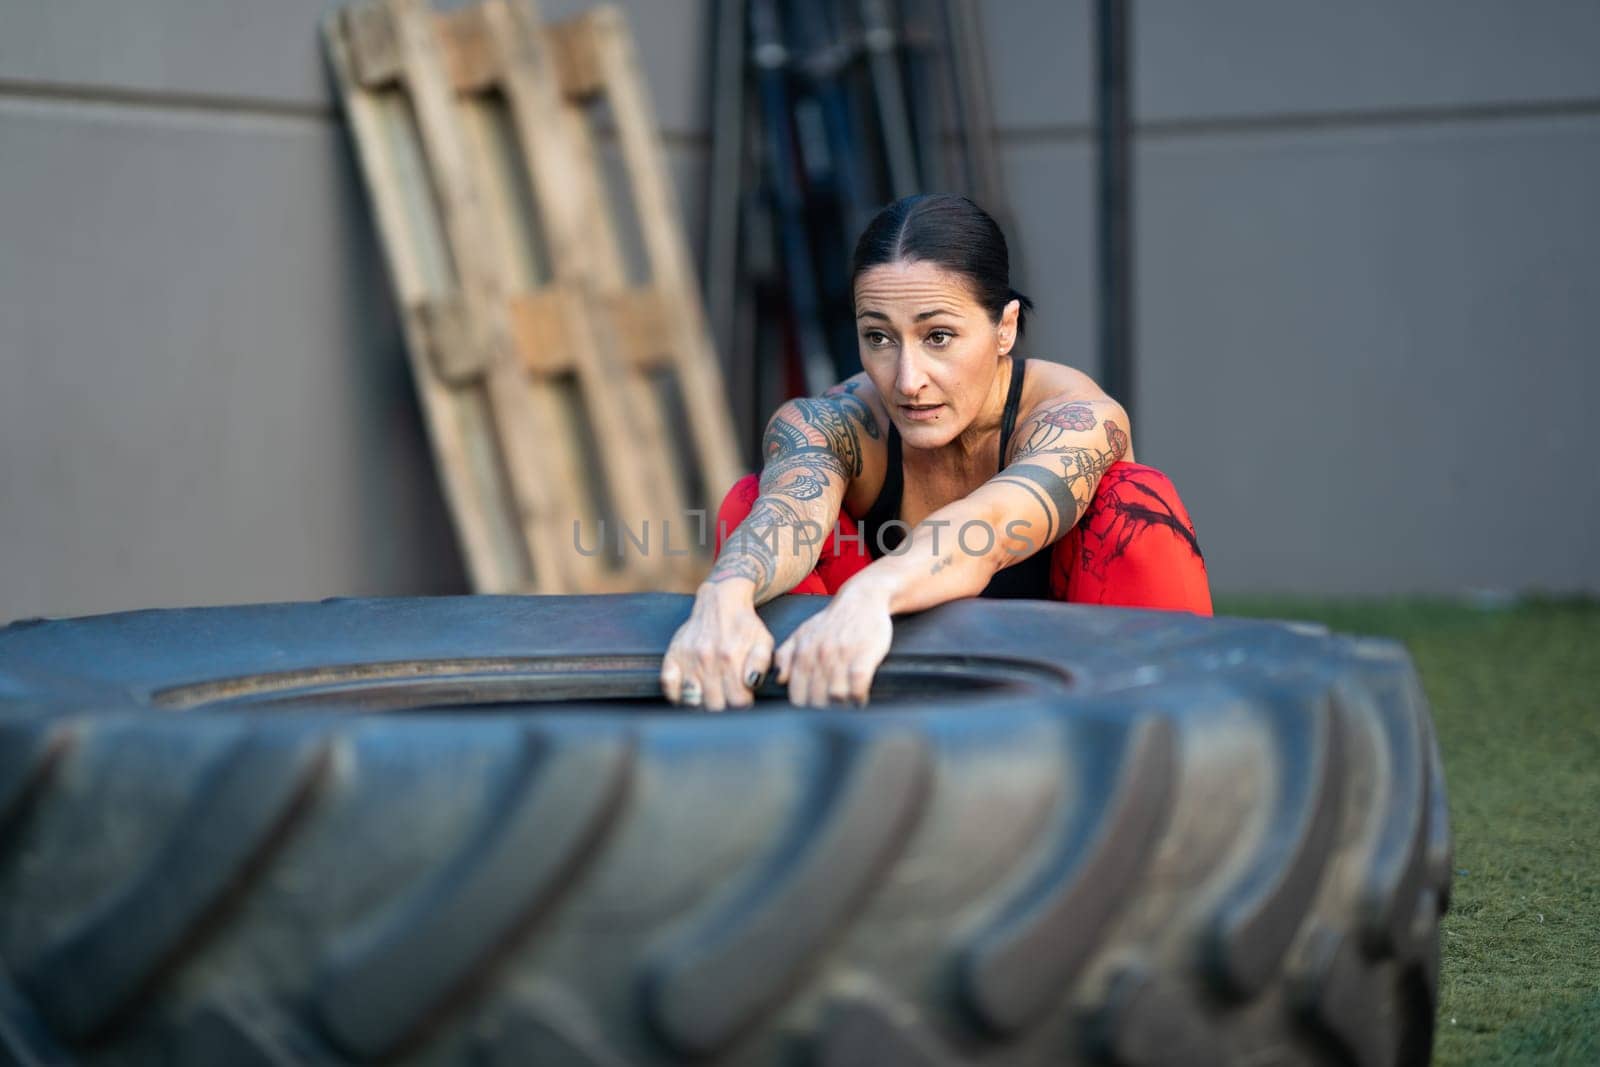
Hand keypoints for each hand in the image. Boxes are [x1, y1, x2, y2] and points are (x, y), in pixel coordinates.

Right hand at [660, 582, 774, 710]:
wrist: (720, 602)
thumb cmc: (744, 626)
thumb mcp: (763, 641)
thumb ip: (761, 664)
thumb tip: (752, 683)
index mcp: (731, 658)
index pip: (738, 703)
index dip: (743, 705)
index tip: (743, 699)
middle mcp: (707, 660)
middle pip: (715, 707)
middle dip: (725, 708)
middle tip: (728, 698)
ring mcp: (688, 659)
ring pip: (692, 702)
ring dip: (703, 706)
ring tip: (711, 697)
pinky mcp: (673, 656)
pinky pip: (668, 687)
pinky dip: (677, 696)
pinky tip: (690, 693)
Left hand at [773, 581, 892, 707]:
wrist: (862, 599)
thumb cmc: (831, 621)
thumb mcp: (802, 633)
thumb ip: (785, 656)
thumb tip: (779, 680)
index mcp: (802, 654)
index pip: (797, 696)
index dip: (805, 710)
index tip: (815, 712)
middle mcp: (819, 655)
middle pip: (816, 701)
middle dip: (825, 712)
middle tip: (833, 714)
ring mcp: (841, 656)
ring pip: (836, 697)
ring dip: (843, 707)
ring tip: (847, 707)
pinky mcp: (864, 655)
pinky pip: (858, 687)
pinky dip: (859, 698)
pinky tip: (861, 698)